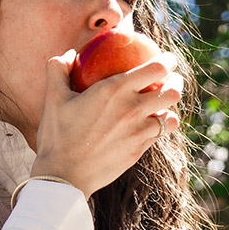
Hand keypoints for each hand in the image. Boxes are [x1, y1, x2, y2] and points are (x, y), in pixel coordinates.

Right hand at [29, 49, 182, 196]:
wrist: (64, 175)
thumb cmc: (57, 135)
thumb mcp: (53, 98)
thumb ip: (58, 69)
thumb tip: (70, 54)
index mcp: (114, 90)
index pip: (156, 69)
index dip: (167, 61)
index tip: (167, 59)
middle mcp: (133, 109)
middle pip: (172, 91)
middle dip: (176, 82)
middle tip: (170, 79)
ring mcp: (139, 132)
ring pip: (170, 116)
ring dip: (170, 107)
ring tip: (164, 103)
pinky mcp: (139, 150)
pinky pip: (159, 134)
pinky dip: (160, 126)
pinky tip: (153, 123)